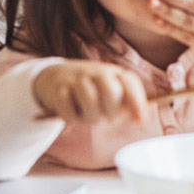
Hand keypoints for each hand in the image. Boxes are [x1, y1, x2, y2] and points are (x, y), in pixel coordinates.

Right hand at [33, 60, 148, 124]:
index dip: (136, 101)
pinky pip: (67, 107)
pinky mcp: (58, 88)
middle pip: (110, 90)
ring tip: (87, 117)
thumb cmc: (89, 89)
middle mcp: (95, 72)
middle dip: (111, 111)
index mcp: (113, 73)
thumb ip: (126, 102)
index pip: (129, 82)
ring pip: (89, 99)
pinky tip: (71, 118)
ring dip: (90, 116)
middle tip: (106, 117)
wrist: (53, 76)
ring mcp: (76, 78)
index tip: (139, 120)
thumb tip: (141, 118)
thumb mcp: (109, 89)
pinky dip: (70, 118)